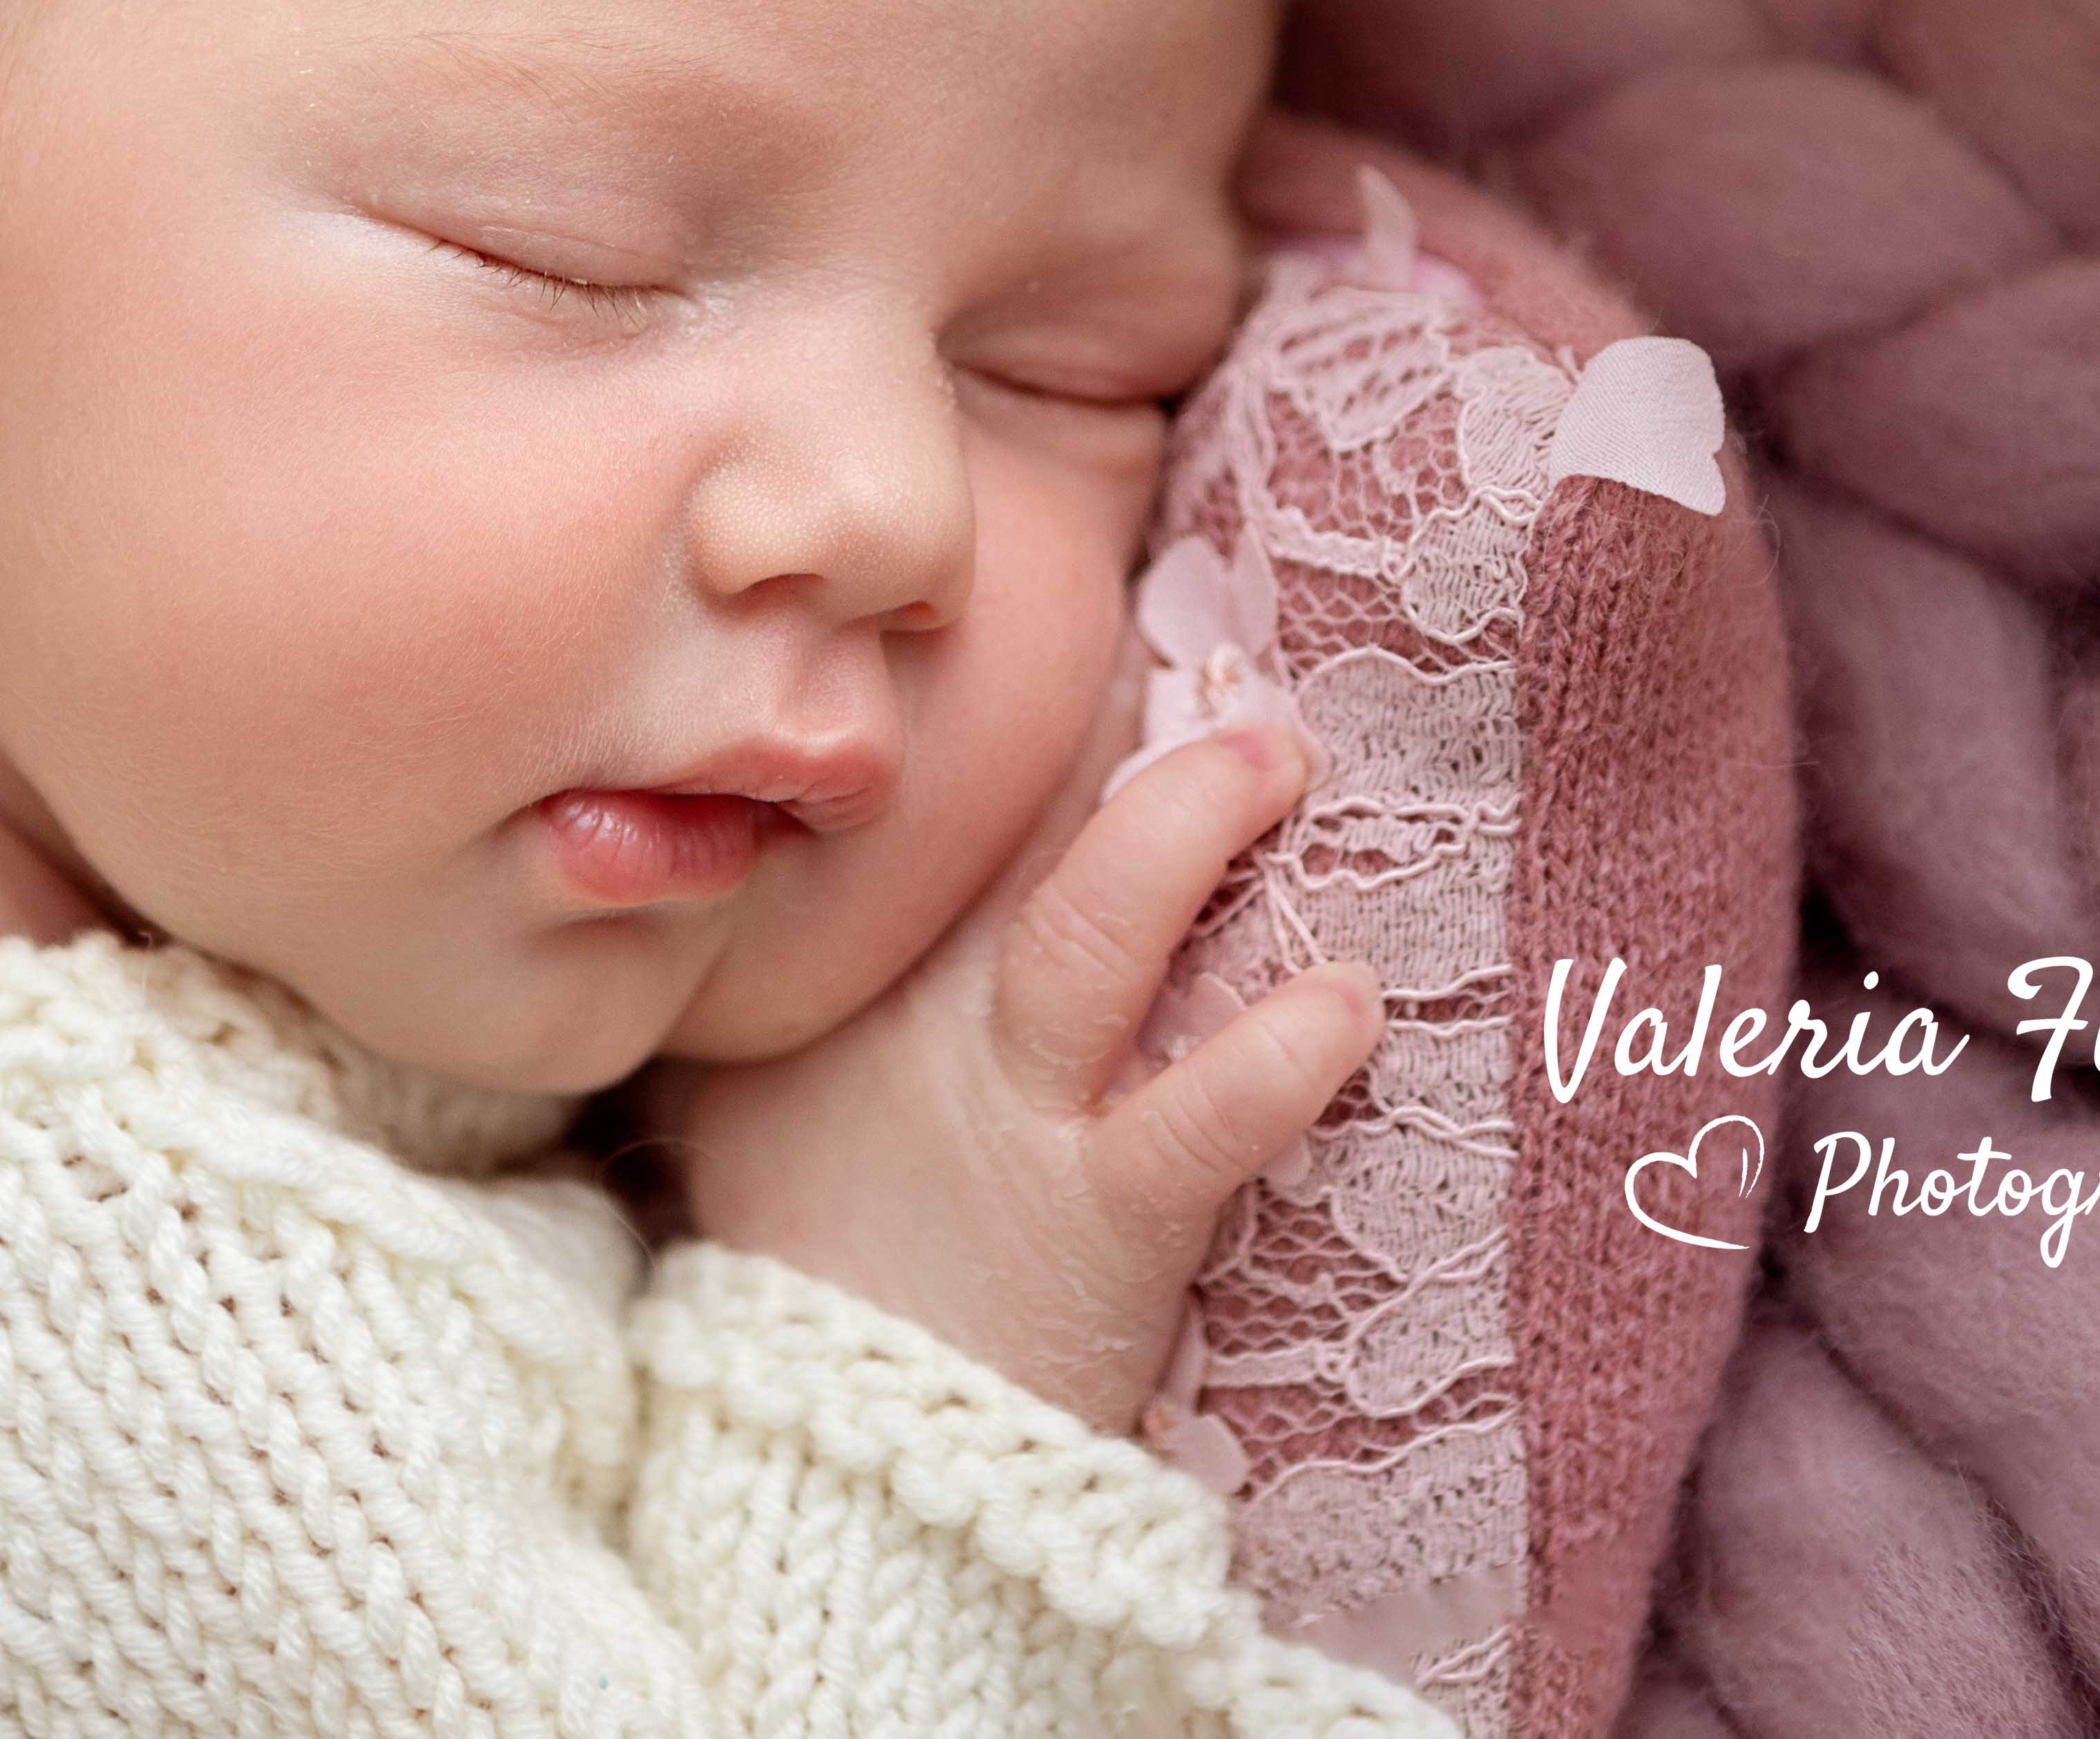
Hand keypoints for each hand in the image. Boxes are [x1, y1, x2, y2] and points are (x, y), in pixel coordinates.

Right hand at [655, 716, 1384, 1432]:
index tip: (1096, 641)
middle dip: (1113, 734)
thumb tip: (809, 855)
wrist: (834, 1458)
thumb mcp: (750, 1096)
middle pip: (1010, 834)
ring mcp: (1011, 1116)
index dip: (1021, 725)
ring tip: (1279, 754)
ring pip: (1092, 933)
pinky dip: (1277, 1057)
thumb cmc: (806, 1265)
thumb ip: (783, 976)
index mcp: (836, 981)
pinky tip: (1349, 1001)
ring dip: (1190, 830)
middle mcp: (917, 1022)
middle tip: (1221, 665)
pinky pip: (1198, 1120)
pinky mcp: (1101, 1216)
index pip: (933, 814)